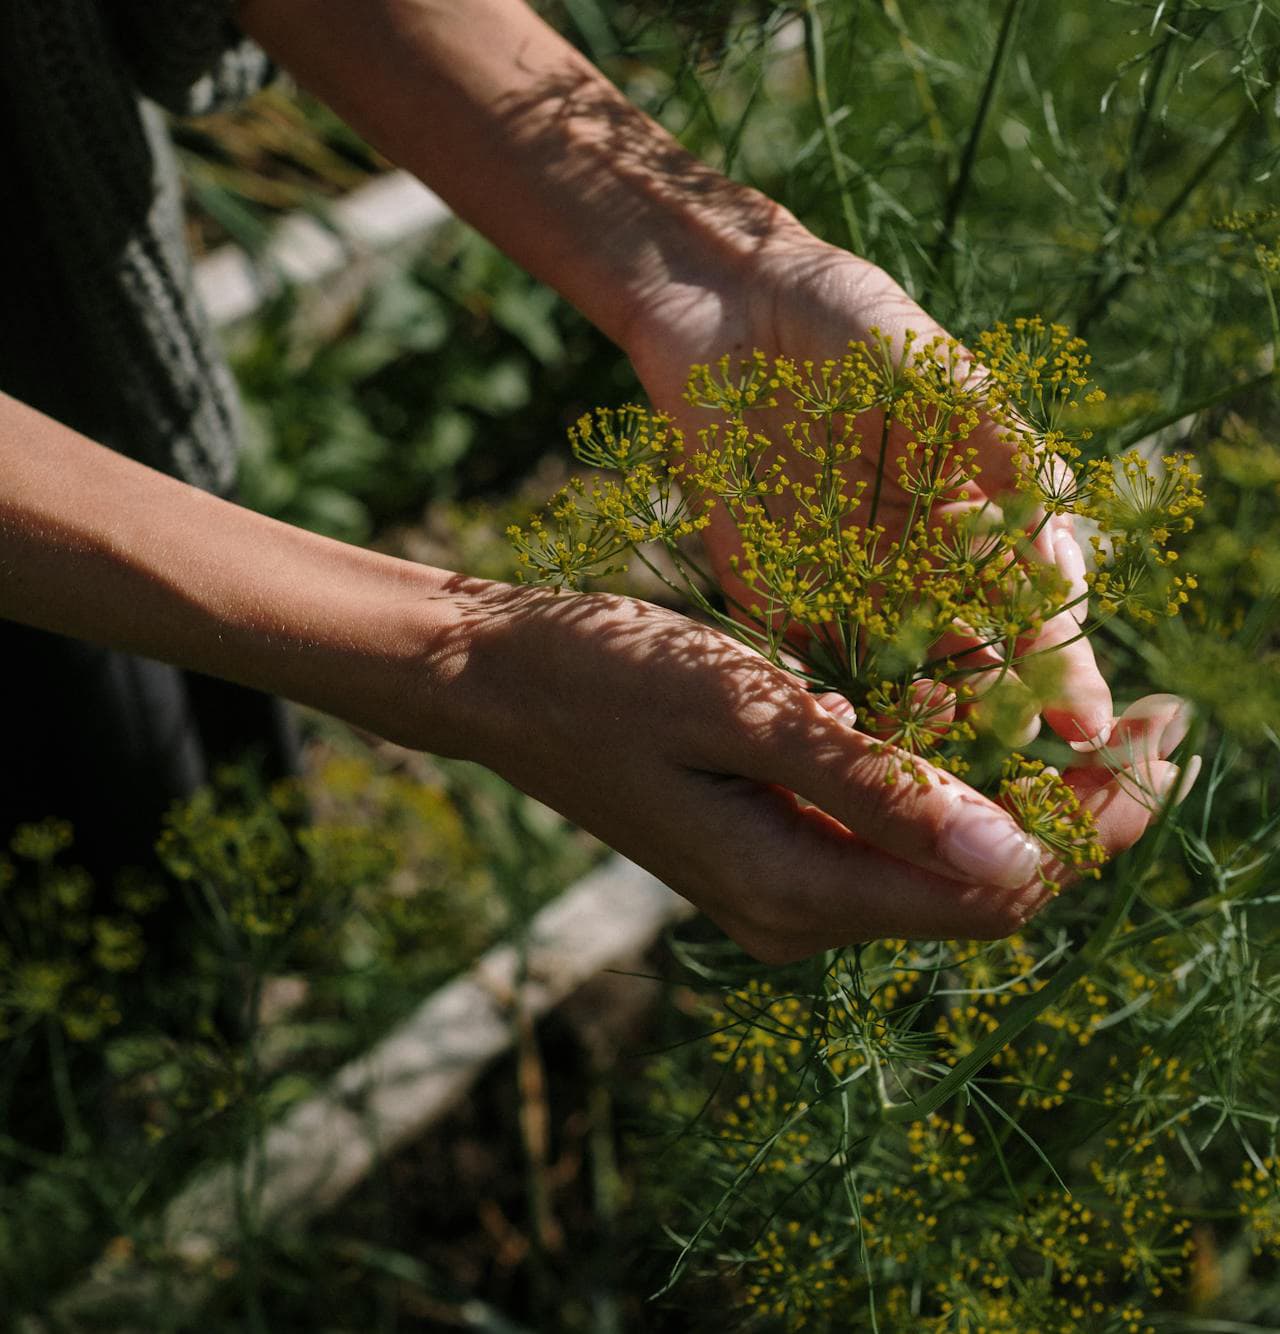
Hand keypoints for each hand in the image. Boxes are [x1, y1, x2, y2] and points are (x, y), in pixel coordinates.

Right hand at [452, 581, 1182, 963]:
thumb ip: (877, 789)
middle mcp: (801, 912)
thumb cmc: (607, 679)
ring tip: (1091, 718)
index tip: (1171, 743)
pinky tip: (977, 722)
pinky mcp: (773, 849)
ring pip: (944, 860)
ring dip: (1020, 795)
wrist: (500, 683)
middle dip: (1079, 810)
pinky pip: (891, 836)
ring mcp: (785, 887)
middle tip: (1159, 723)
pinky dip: (949, 786)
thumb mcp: (746, 714)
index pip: (996, 888)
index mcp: (797, 889)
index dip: (1096, 822)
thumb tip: (1020, 855)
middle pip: (984, 886)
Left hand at [623, 227, 1111, 748]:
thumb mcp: (939, 369)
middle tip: (1012, 760)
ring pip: (894, 677)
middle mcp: (917, 563)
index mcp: (975, 515)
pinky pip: (804, 662)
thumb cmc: (850, 323)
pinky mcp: (771, 592)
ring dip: (917, 720)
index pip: (1033, 605)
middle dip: (996, 713)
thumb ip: (1000, 445)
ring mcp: (845, 584)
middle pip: (971, 658)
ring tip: (936, 754)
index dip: (1062, 665)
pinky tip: (849, 735)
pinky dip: (827, 703)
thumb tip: (1061, 531)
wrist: (730, 312)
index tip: (1085, 722)